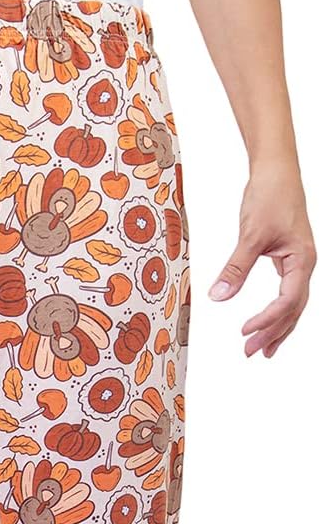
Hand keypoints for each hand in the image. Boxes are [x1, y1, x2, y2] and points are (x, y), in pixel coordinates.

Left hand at [209, 165, 315, 357]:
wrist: (276, 171)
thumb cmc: (269, 196)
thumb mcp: (250, 234)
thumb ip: (235, 268)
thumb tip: (218, 296)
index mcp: (302, 260)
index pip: (287, 301)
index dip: (267, 320)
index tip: (244, 331)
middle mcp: (304, 265)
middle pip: (293, 309)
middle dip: (272, 333)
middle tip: (250, 352)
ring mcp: (299, 263)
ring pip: (292, 305)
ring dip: (277, 328)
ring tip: (261, 350)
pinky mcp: (289, 260)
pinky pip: (287, 293)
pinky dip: (278, 312)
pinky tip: (266, 324)